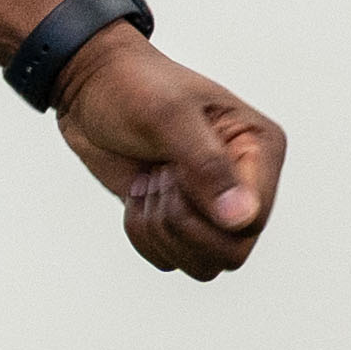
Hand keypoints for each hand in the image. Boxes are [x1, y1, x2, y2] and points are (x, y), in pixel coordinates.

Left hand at [57, 28, 286, 278]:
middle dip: (181, 225)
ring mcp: (213, 205)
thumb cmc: (133, 87)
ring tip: (148, 183)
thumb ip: (208, 167)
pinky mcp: (182, 220)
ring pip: (203, 264)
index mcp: (260, 149)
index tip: (173, 172)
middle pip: (231, 252)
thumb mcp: (168, 117)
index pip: (252, 220)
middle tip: (158, 179)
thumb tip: (241, 219)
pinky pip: (171, 259)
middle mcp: (246, 182)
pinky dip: (143, 235)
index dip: (205, 214)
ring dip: (160, 231)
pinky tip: (138, 194)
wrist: (91, 86)